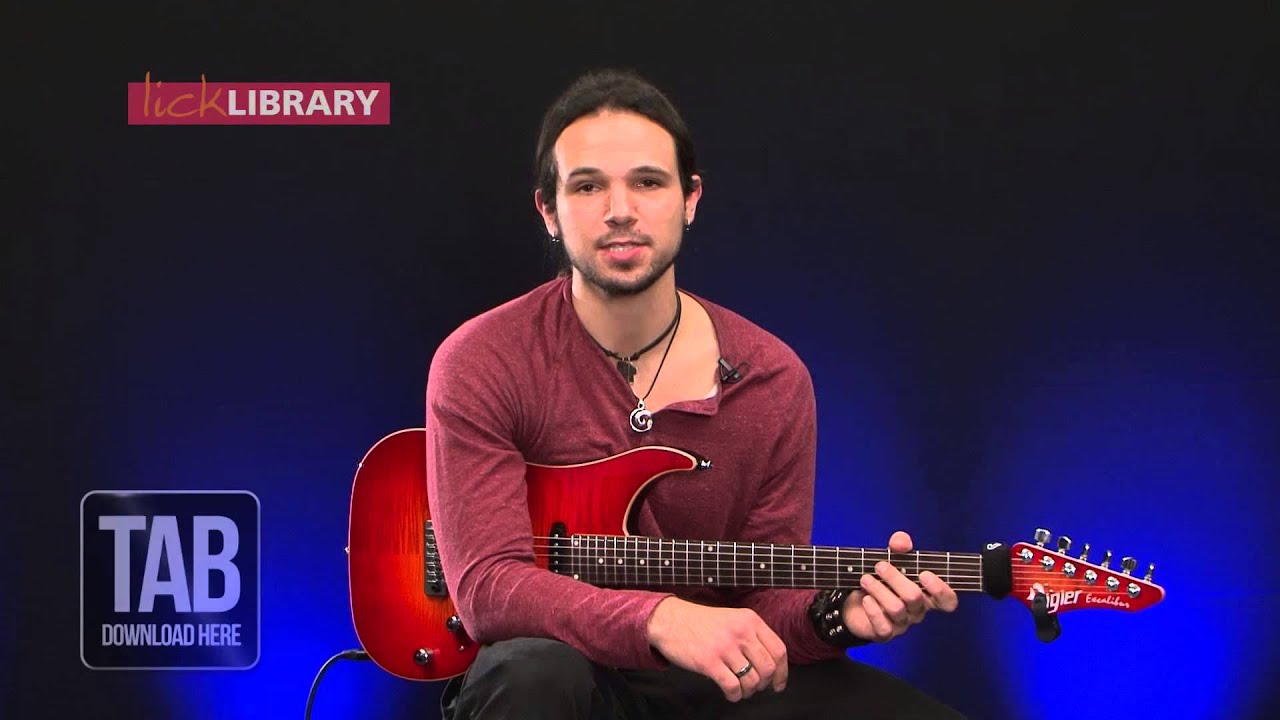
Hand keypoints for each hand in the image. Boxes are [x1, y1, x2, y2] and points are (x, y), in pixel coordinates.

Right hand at [646, 597, 787, 701]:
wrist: (669, 620)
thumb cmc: (700, 623)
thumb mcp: (732, 619)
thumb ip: (752, 635)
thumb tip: (771, 663)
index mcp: (750, 620)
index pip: (779, 650)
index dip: (782, 672)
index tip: (778, 683)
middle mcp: (740, 632)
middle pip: (768, 668)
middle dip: (764, 684)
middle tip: (755, 687)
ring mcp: (725, 647)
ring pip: (752, 680)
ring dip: (748, 691)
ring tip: (740, 690)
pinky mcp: (709, 662)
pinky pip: (732, 687)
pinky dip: (734, 696)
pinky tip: (730, 693)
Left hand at [840, 531, 958, 642]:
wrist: (857, 603)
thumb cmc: (883, 580)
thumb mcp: (892, 559)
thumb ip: (899, 546)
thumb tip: (901, 541)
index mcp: (927, 595)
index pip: (947, 601)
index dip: (941, 589)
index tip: (924, 574)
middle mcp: (917, 611)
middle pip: (914, 597)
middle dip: (895, 578)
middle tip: (879, 566)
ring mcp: (902, 624)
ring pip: (896, 609)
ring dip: (879, 589)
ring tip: (865, 579)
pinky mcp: (885, 633)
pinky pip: (883, 627)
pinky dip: (873, 611)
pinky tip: (865, 599)